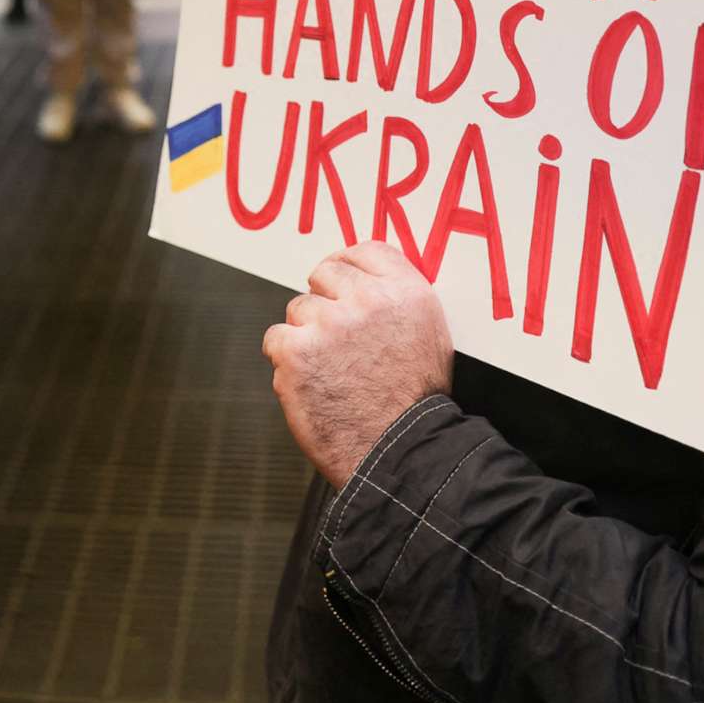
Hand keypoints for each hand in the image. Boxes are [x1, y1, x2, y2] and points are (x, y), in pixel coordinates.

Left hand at [263, 243, 452, 484]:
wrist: (397, 451)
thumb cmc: (413, 403)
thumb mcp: (429, 336)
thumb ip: (397, 300)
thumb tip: (361, 279)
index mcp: (406, 292)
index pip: (364, 251)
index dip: (346, 267)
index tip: (337, 283)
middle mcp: (367, 300)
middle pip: (323, 275)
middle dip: (324, 303)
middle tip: (335, 341)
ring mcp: (329, 323)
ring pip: (297, 310)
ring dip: (306, 336)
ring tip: (331, 372)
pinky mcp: (296, 351)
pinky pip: (275, 338)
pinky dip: (285, 361)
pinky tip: (310, 383)